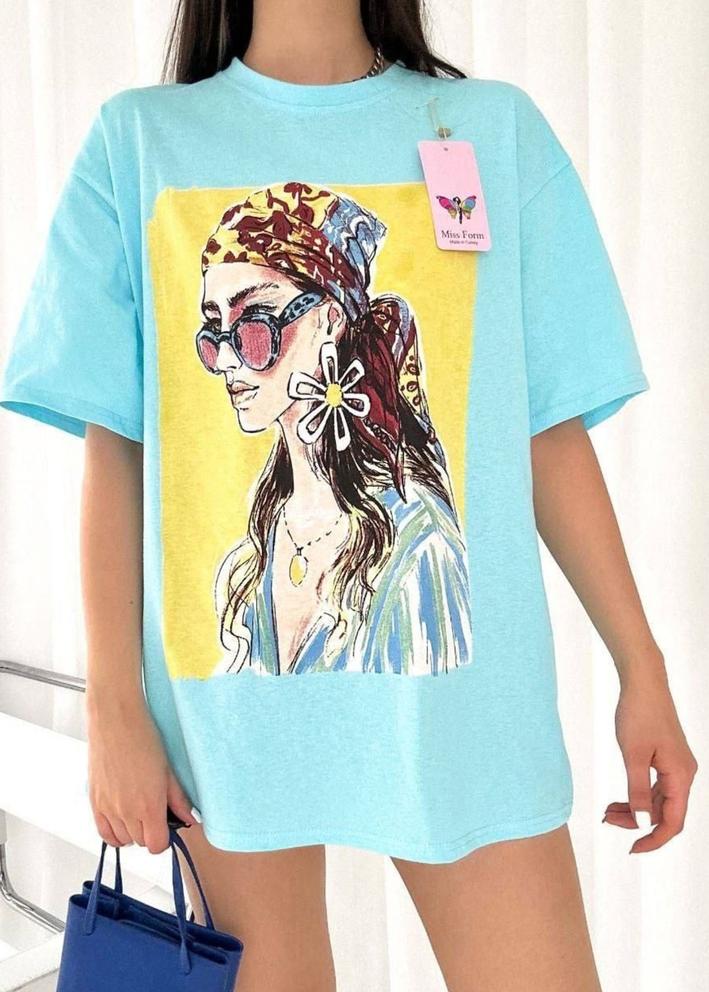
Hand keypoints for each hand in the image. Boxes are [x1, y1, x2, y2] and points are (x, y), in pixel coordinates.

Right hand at [87, 689, 196, 852]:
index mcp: (149, 806)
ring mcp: (108, 808)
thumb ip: (178, 800)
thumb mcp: (168, 770)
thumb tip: (188, 818)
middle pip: (141, 843)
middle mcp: (127, 812)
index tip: (167, 826)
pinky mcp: (94, 802)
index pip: (157, 845)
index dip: (164, 839)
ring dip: (132, 831)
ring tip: (138, 810)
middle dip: (150, 831)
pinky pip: (103, 833)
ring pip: (122, 840)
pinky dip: (113, 832)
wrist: (115, 720)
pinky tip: (121, 819)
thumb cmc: (142, 738)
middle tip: (154, 812)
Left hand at [603, 670, 697, 852]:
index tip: (632, 848)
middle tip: (608, 820)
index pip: (673, 821)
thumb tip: (642, 821)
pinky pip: (654, 786)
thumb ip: (638, 790)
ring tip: (608, 811)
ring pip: (658, 800)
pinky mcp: (666, 758)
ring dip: (635, 809)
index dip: (654, 839)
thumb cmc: (639, 713)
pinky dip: (636, 794)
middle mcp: (683, 774)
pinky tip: (618, 799)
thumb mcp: (633, 755)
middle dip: (637, 822)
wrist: (643, 682)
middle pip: (664, 812)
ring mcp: (675, 765)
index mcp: (680, 776)